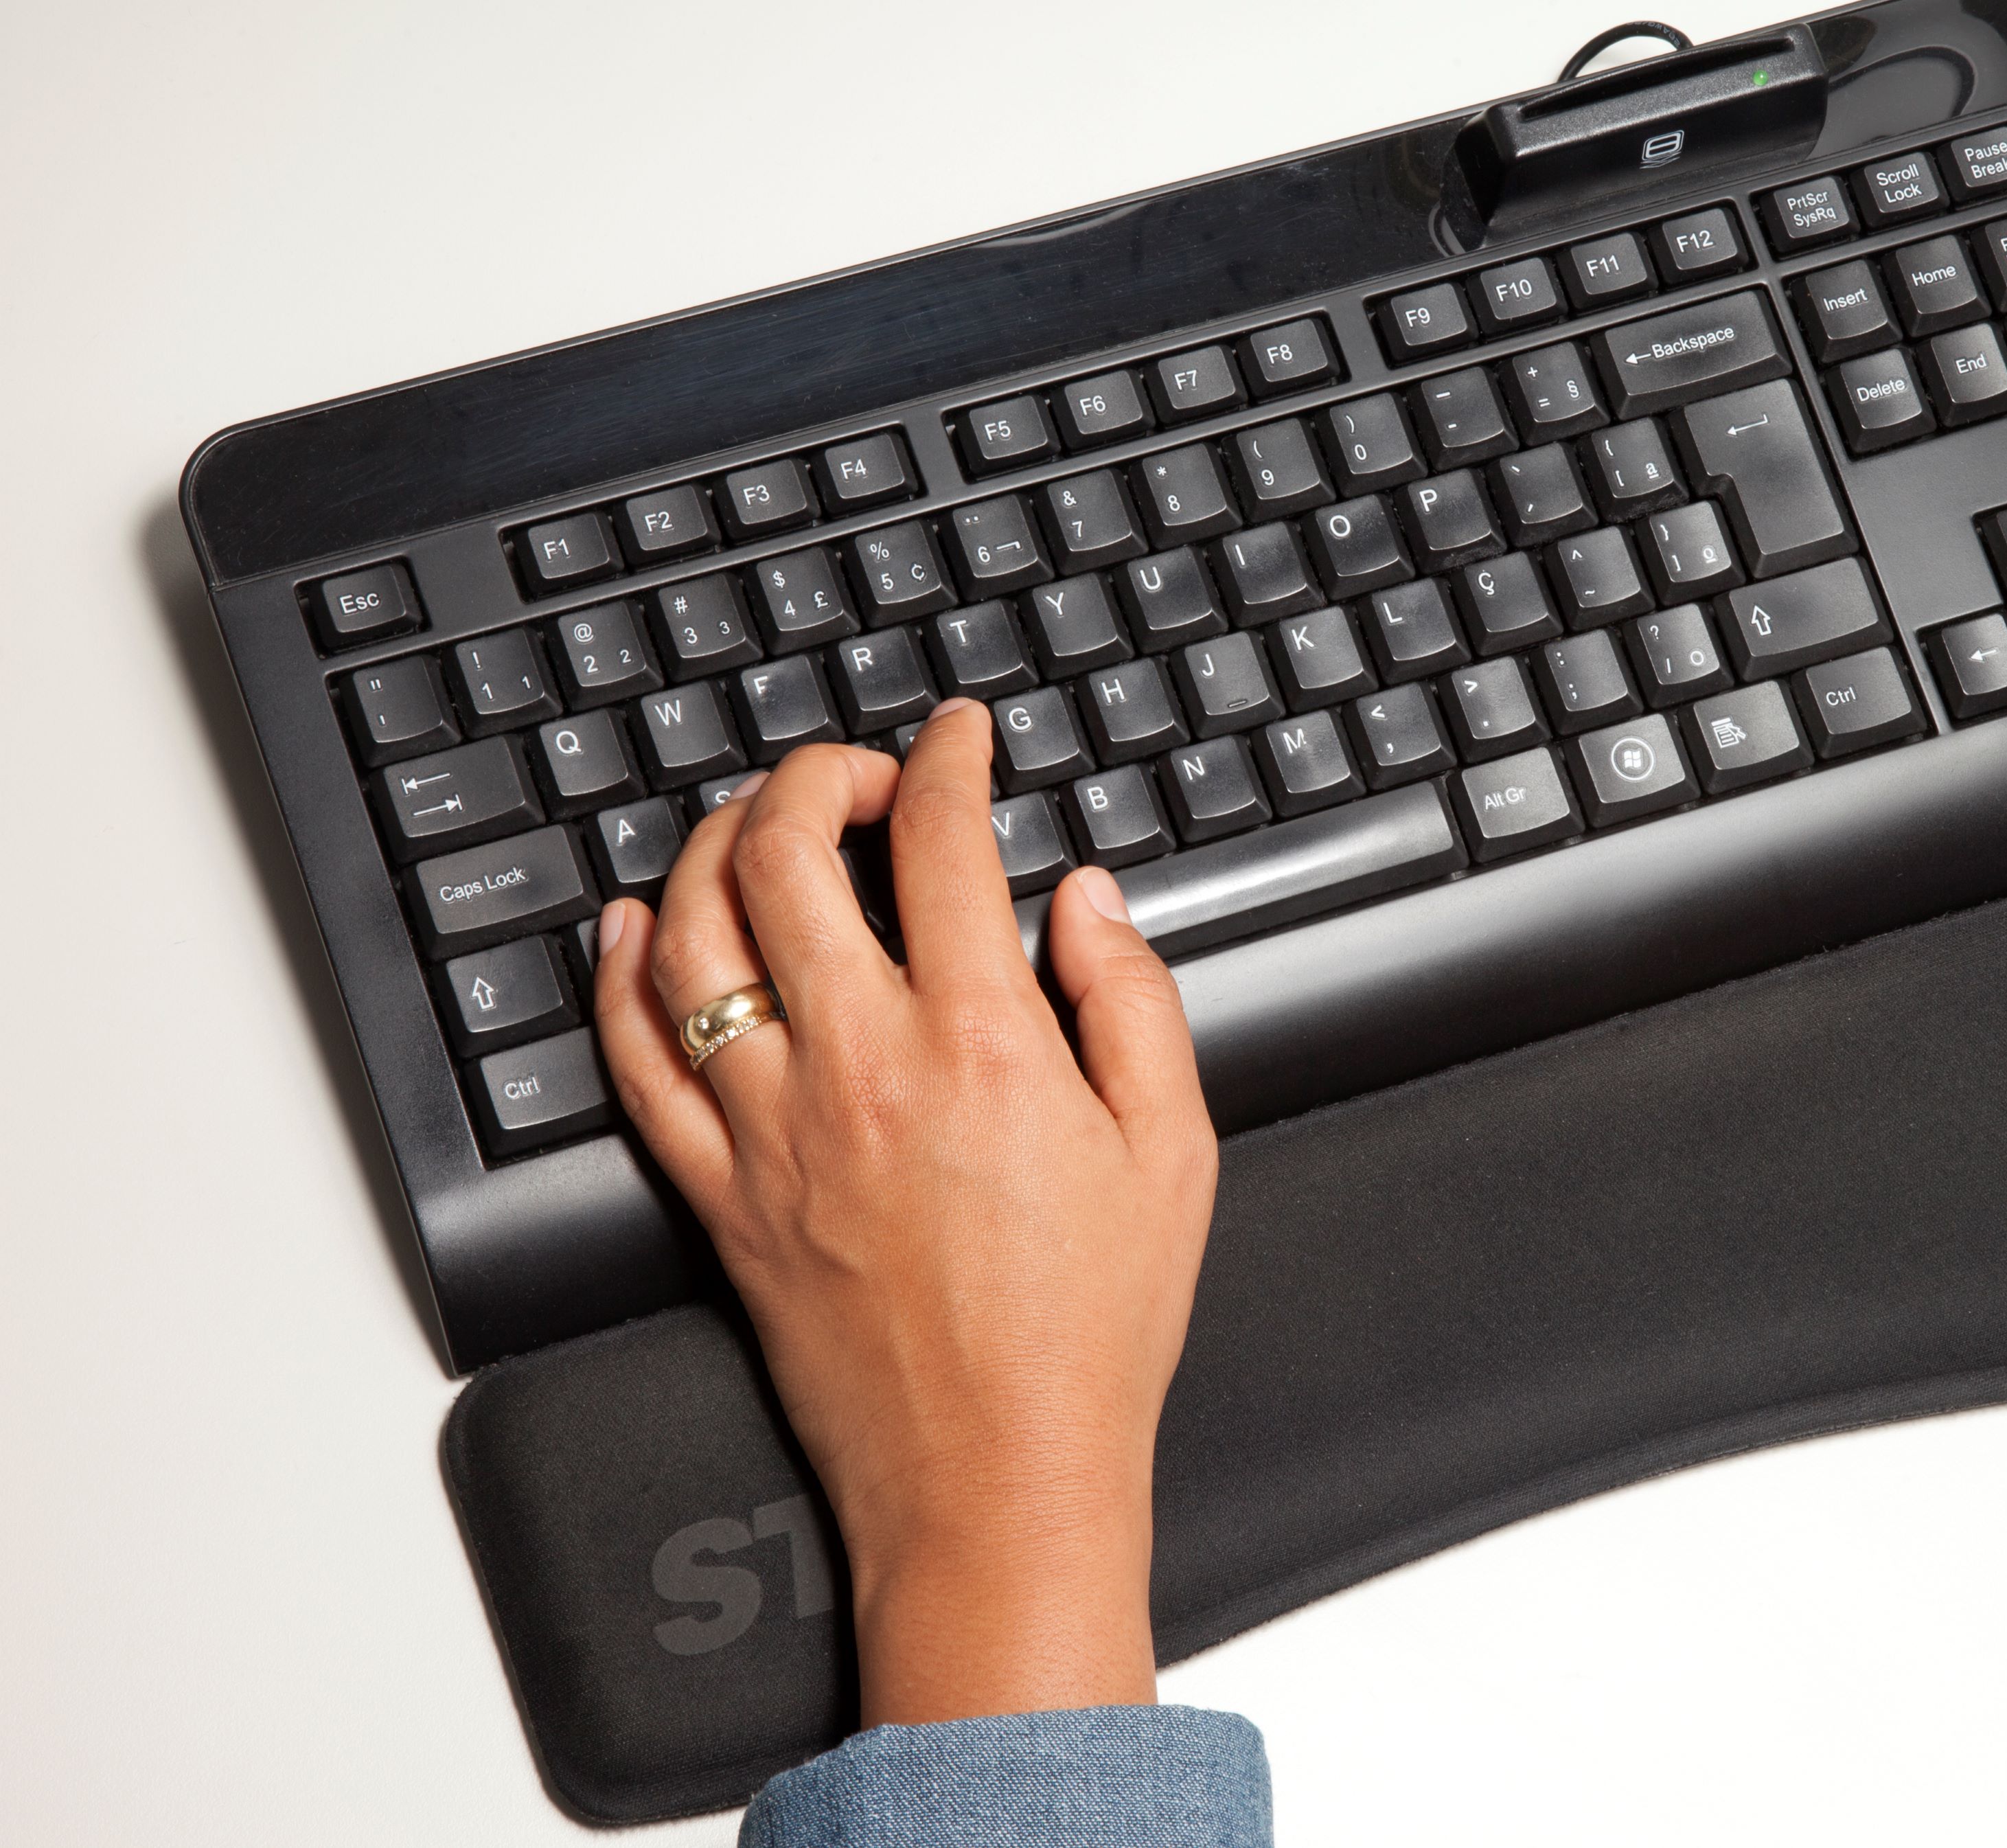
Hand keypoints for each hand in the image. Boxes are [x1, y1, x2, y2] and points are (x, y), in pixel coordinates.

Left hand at [590, 698, 1216, 1724]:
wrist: (995, 1480)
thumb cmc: (1088, 1333)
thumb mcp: (1174, 1153)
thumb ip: (1133, 1005)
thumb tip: (1088, 901)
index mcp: (984, 1045)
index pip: (941, 843)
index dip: (948, 760)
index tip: (958, 739)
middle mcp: (861, 1068)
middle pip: (787, 855)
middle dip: (818, 774)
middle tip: (860, 774)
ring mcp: (771, 1130)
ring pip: (691, 935)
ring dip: (713, 845)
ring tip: (753, 822)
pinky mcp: (719, 1196)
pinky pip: (634, 1060)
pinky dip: (619, 972)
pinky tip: (636, 925)